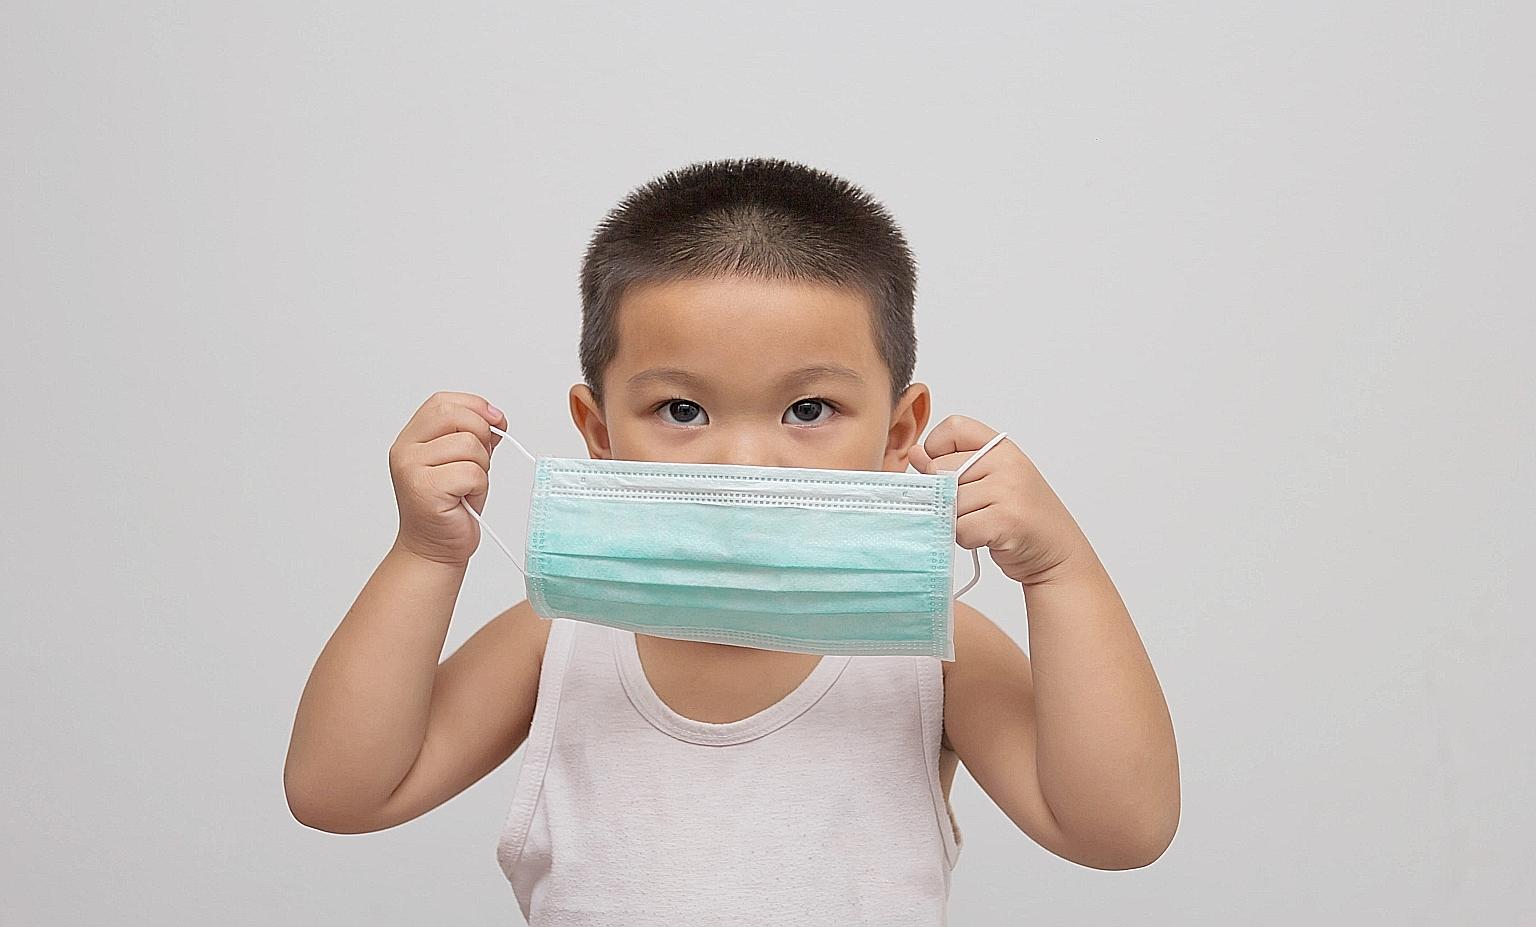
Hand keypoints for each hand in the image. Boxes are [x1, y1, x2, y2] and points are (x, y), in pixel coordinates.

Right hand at [388, 391, 505, 565]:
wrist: (434, 549)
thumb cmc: (449, 507)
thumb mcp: (463, 461)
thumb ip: (473, 436)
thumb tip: (495, 417)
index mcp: (411, 438)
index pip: (443, 402)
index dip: (475, 406)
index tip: (496, 421)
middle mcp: (405, 449)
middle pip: (456, 417)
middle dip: (481, 435)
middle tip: (480, 462)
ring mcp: (411, 468)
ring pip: (469, 445)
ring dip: (481, 467)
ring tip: (467, 487)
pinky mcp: (424, 489)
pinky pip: (471, 472)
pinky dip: (478, 487)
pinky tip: (465, 499)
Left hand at [908, 414, 1089, 586]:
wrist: (1057, 552)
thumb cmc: (1020, 516)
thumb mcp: (988, 481)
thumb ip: (952, 465)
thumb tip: (916, 454)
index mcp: (1001, 447)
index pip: (953, 427)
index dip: (937, 448)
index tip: (945, 470)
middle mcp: (1007, 462)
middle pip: (942, 471)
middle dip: (947, 496)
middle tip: (974, 508)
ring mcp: (1009, 490)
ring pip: (950, 503)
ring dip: (958, 521)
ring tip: (984, 523)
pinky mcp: (1007, 520)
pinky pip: (961, 528)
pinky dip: (967, 539)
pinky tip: (988, 537)